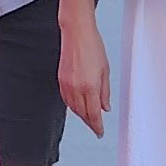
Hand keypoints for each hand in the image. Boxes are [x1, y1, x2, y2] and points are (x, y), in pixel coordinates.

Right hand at [60, 17, 111, 138]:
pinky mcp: (60, 80)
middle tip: (95, 127)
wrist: (76, 33)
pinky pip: (66, 100)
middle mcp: (76, 87)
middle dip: (89, 122)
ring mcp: (66, 84)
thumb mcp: (105, 69)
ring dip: (81, 115)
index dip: (97, 126)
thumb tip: (105, 107)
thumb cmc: (93, 46)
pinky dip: (72, 106)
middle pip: (82, 113)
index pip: (93, 114)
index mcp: (90, 86)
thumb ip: (105, 91)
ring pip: (73, 108)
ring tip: (88, 118)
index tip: (100, 132)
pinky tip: (77, 106)